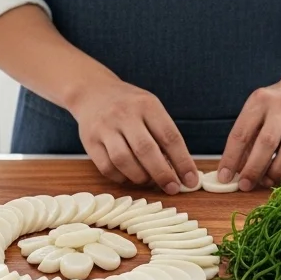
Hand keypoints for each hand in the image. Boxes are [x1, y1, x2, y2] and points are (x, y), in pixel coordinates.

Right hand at [69, 79, 199, 193]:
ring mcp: (105, 127)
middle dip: (162, 174)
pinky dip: (122, 178)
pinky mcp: (90, 141)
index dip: (182, 161)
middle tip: (172, 188)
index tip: (191, 180)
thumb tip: (180, 170)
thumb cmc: (130, 105)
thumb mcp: (151, 108)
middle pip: (146, 150)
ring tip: (149, 180)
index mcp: (147, 105)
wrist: (93, 92)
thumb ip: (164, 135)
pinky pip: (107, 167)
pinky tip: (130, 176)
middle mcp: (124, 114)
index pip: (169, 136)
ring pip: (124, 161)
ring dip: (141, 177)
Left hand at [218, 80, 280, 190]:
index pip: (241, 133)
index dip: (231, 158)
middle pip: (267, 142)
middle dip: (254, 168)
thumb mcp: (256, 113)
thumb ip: (246, 140)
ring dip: (277, 170)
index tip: (224, 177)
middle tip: (245, 185)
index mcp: (260, 101)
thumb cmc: (276, 107)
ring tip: (268, 180)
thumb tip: (234, 172)